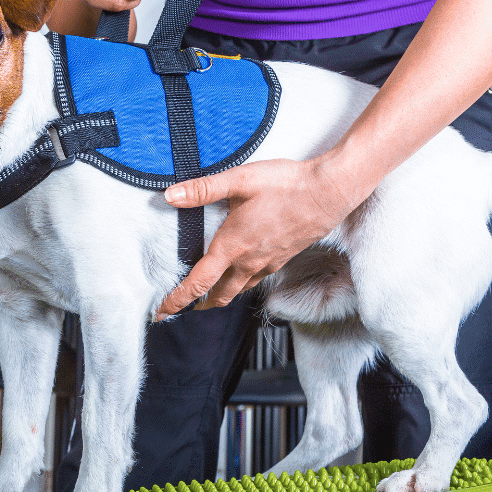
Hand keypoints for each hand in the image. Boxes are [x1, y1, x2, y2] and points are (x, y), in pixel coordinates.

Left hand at [155, 158, 364, 318]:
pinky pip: (257, 279)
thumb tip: (169, 196)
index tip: (161, 312)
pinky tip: (242, 272)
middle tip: (181, 307)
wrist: (329, 192)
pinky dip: (242, 283)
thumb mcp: (240, 180)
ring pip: (239, 290)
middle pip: (219, 295)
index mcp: (232, 246)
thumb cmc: (286, 184)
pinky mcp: (283, 258)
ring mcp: (268, 263)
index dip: (177, 300)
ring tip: (208, 295)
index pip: (198, 283)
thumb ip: (203, 189)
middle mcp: (249, 261)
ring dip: (221, 296)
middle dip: (198, 303)